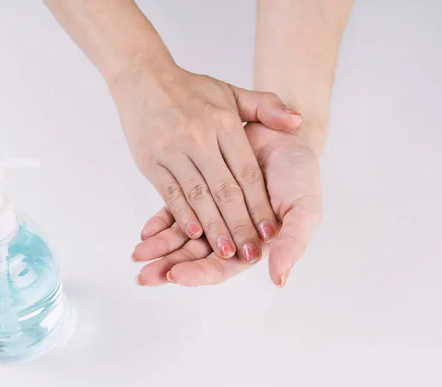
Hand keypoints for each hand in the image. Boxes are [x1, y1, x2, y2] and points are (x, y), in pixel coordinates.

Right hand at [117, 64, 302, 263]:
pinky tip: (195, 234)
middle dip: (240, 225)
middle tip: (251, 253)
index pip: (246, 173)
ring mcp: (173, 151)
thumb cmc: (191, 90)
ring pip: (198, 196)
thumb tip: (298, 121)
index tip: (271, 232)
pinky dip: (183, 215)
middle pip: (224, 190)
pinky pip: (170, 194)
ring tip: (227, 253)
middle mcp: (199, 138)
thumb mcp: (231, 91)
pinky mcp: (151, 162)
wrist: (143, 78)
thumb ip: (266, 106)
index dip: (259, 205)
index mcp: (224, 124)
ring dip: (213, 227)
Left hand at [132, 122, 322, 286]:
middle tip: (144, 276)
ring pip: (183, 236)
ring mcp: (213, 214)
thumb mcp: (304, 209)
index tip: (174, 275)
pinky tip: (146, 229)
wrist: (286, 135)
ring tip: (137, 254)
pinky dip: (162, 221)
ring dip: (161, 247)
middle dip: (169, 266)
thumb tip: (279, 280)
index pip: (222, 266)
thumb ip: (292, 244)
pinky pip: (177, 210)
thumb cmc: (300, 175)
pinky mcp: (201, 193)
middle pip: (196, 257)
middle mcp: (230, 234)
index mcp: (253, 245)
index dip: (199, 272)